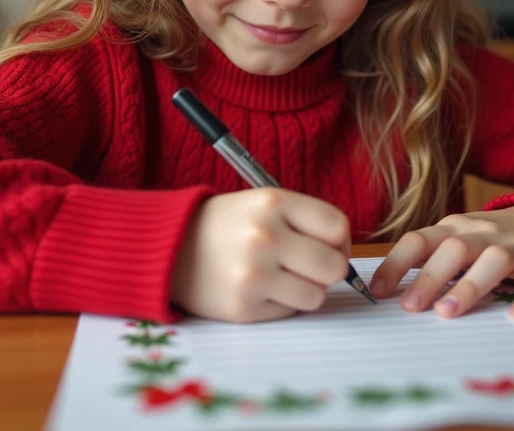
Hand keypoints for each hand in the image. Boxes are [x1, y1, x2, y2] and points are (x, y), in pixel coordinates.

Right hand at [170, 188, 351, 322]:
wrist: (168, 248)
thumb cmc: (225, 225)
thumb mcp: (261, 203)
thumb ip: (304, 220)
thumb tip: (345, 252)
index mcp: (272, 202)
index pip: (337, 226)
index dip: (341, 239)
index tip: (329, 244)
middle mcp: (264, 237)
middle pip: (334, 266)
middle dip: (329, 269)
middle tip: (310, 266)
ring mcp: (253, 275)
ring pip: (316, 295)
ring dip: (306, 290)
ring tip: (282, 278)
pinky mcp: (243, 308)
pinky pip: (290, 312)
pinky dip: (282, 303)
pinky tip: (261, 289)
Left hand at [369, 205, 513, 320]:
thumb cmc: (493, 239)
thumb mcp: (460, 239)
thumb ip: (430, 257)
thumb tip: (386, 287)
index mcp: (455, 227)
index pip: (420, 240)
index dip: (396, 264)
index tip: (377, 291)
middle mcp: (484, 233)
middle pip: (454, 249)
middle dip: (429, 277)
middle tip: (410, 307)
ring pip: (493, 261)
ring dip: (469, 286)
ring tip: (448, 312)